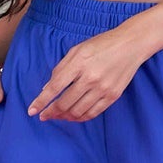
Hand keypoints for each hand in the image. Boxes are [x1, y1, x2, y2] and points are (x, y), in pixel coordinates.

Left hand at [28, 24, 144, 121]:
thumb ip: (61, 68)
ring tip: (58, 116)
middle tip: (44, 115)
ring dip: (64, 117)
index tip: (31, 111)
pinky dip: (80, 117)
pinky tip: (73, 116)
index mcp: (79, 63)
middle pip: (65, 103)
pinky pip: (93, 113)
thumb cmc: (101, 44)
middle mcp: (91, 78)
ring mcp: (103, 88)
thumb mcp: (77, 50)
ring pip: (78, 111)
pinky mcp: (113, 96)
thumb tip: (47, 89)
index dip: (41, 101)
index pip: (55, 87)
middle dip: (51, 112)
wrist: (131, 45)